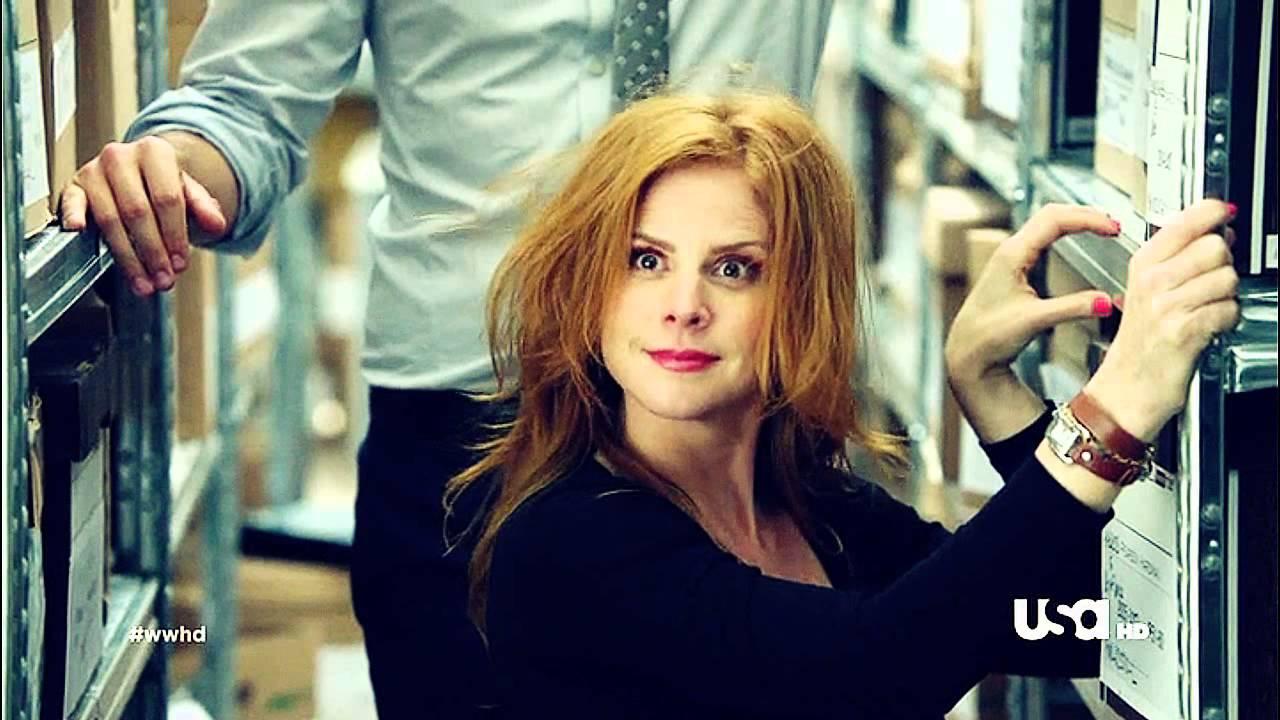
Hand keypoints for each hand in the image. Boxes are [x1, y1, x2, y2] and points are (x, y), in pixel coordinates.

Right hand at [61, 135, 228, 295]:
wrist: (138, 171)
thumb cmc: (164, 186)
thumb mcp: (189, 193)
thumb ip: (205, 207)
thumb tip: (217, 224)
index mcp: (154, 152)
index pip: (167, 198)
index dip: (175, 235)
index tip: (181, 263)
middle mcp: (120, 156)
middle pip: (138, 212)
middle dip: (153, 252)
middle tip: (164, 280)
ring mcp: (94, 170)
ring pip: (110, 218)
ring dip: (127, 256)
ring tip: (143, 282)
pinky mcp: (74, 184)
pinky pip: (71, 201)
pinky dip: (73, 214)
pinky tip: (79, 232)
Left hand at [946, 204, 1117, 385]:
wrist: (966, 351)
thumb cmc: (987, 335)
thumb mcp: (1034, 320)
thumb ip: (1072, 309)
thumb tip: (1107, 302)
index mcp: (1012, 254)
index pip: (1055, 220)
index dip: (1087, 219)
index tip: (1113, 227)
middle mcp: (1010, 250)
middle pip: (1052, 215)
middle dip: (1085, 215)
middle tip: (1114, 226)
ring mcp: (1011, 257)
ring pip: (1046, 224)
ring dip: (1075, 221)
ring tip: (1103, 227)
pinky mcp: (1014, 268)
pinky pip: (1043, 238)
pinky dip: (1066, 233)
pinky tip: (1080, 240)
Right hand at [1085, 200, 1239, 441]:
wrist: (1125, 391)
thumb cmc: (1139, 345)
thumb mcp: (1147, 292)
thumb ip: (1178, 259)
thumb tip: (1220, 231)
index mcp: (1142, 264)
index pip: (1187, 221)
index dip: (1214, 212)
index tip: (1225, 212)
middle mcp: (1153, 281)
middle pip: (1215, 246)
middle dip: (1224, 263)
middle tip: (1210, 280)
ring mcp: (1168, 305)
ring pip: (1226, 277)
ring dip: (1227, 295)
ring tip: (1206, 308)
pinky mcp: (1185, 330)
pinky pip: (1228, 309)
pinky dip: (1227, 320)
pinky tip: (1208, 327)